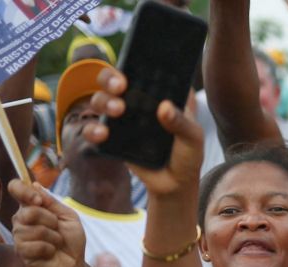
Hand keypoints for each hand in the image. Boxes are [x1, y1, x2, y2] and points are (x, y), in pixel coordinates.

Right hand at [9, 179, 85, 266]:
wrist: (73, 263)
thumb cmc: (71, 239)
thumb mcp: (68, 216)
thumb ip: (52, 202)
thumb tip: (34, 184)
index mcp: (31, 206)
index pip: (16, 188)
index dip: (23, 191)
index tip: (38, 200)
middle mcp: (21, 220)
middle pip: (29, 212)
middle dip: (50, 220)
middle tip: (57, 228)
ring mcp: (19, 236)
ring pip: (35, 230)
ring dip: (53, 237)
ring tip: (56, 242)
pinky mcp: (22, 252)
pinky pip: (37, 246)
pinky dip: (50, 249)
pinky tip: (51, 252)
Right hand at [82, 67, 203, 198]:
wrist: (175, 185)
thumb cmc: (187, 154)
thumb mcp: (192, 137)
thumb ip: (181, 122)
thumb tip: (164, 107)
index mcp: (156, 94)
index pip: (141, 70)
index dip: (132, 60)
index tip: (135, 64)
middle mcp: (136, 102)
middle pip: (112, 80)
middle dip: (110, 78)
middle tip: (121, 87)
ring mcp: (121, 120)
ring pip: (99, 100)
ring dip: (104, 101)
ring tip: (117, 110)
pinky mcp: (112, 139)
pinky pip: (94, 129)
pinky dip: (94, 129)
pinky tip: (103, 134)